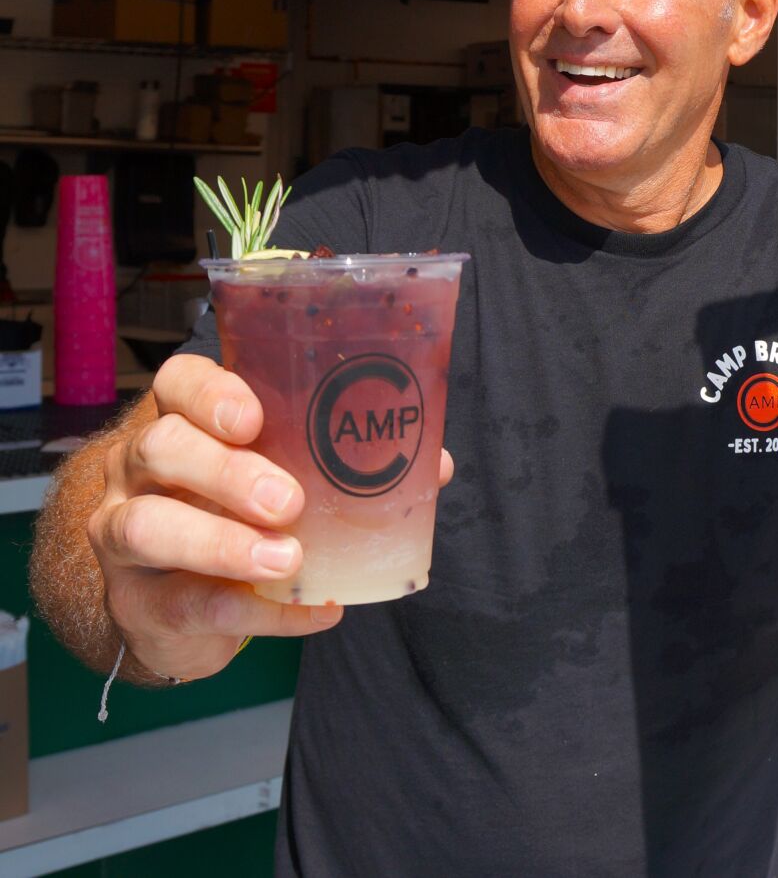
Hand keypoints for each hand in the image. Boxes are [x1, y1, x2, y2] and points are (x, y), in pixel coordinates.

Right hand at [87, 353, 454, 681]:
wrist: (173, 600)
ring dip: (221, 544)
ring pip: (147, 526)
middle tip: (288, 500)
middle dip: (225, 471)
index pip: (176, 384)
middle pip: (160, 448)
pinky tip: (314, 612)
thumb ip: (342, 461)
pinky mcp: (138, 603)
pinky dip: (259, 613)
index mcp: (181, 421)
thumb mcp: (278, 473)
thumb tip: (435, 463)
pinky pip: (190, 606)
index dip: (209, 395)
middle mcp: (138, 470)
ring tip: (289, 560)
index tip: (254, 417)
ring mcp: (122, 535)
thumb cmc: (237, 511)